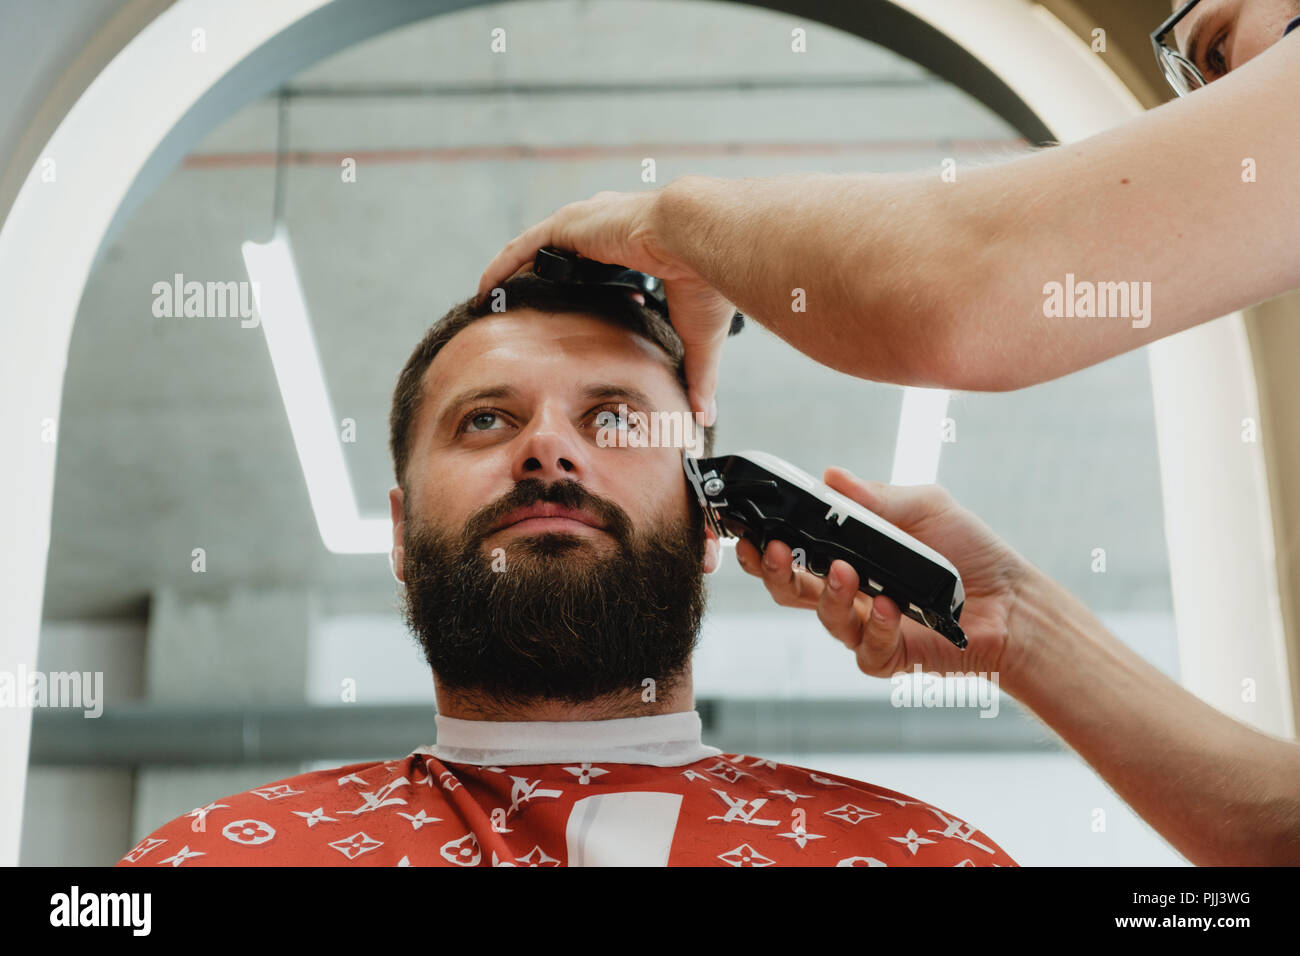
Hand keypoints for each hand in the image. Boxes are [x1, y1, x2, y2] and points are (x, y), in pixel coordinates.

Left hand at [475, 186, 735, 423]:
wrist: (700, 241)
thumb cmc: (706, 281)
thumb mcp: (698, 336)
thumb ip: (697, 375)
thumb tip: (706, 418)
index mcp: (641, 247)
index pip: (605, 266)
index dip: (589, 288)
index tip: (575, 316)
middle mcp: (611, 231)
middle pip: (566, 257)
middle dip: (545, 280)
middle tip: (523, 311)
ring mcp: (587, 225)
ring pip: (539, 251)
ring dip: (516, 274)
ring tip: (495, 301)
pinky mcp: (570, 225)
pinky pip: (524, 247)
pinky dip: (504, 266)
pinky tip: (486, 289)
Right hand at [734, 467, 1028, 679]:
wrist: (1013, 598)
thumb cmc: (969, 550)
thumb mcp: (924, 507)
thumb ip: (876, 498)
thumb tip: (830, 475)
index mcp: (846, 554)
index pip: (790, 551)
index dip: (763, 545)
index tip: (750, 528)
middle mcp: (848, 592)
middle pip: (788, 589)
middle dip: (771, 570)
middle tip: (771, 548)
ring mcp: (866, 626)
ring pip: (825, 618)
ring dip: (830, 594)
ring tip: (845, 571)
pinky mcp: (891, 656)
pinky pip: (868, 649)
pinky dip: (878, 628)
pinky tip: (892, 608)